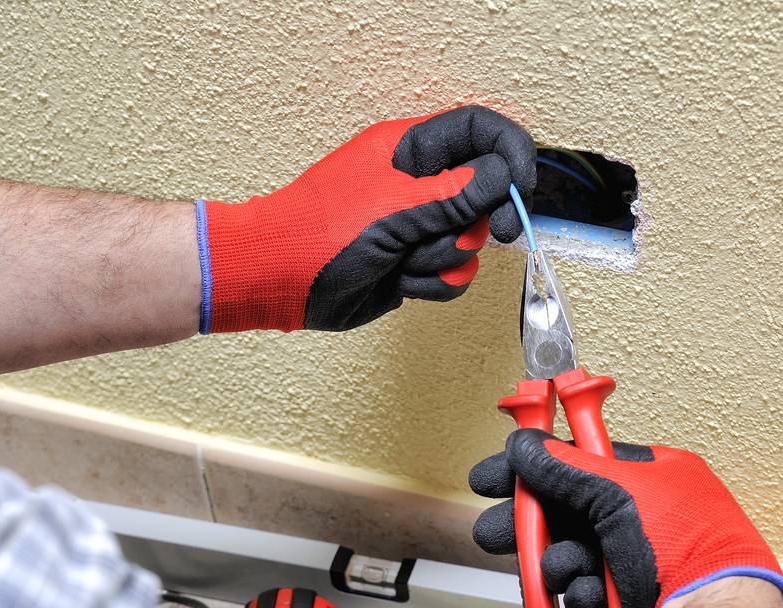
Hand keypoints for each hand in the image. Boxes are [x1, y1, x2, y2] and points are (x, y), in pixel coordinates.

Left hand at [199, 105, 534, 332]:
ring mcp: (416, 227)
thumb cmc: (318, 233)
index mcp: (410, 150)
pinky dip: (433, 283)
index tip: (519, 188)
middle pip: (484, 194)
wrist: (280, 281)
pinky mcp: (412, 265)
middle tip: (484, 232)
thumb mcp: (393, 208)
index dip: (509, 154)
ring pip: (468, 242)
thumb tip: (499, 178)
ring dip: (443, 258)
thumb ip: (453, 194)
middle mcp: (418, 185)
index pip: (479, 132)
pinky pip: (451, 274)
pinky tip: (400, 280)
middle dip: (480, 221)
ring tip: (403, 258)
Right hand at [469, 431, 782, 607]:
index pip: (575, 462)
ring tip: (566, 569)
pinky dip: (584, 593)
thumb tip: (526, 445)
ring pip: (566, 557)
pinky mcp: (624, 598)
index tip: (492, 478)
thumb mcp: (618, 492)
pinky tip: (597, 595)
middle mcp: (638, 515)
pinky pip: (582, 590)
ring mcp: (631, 559)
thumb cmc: (687, 543)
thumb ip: (565, 468)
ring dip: (557, 564)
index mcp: (646, 477)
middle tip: (496, 534)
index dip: (530, 469)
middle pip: (563, 515)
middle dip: (528, 529)